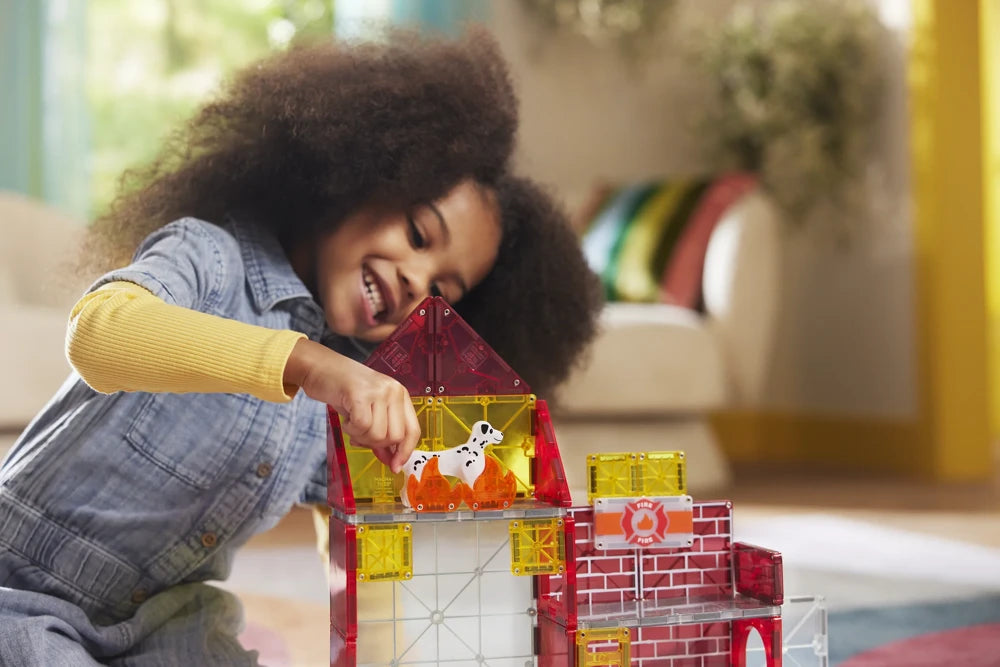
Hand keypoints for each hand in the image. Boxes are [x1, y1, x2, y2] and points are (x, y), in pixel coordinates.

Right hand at [284, 339, 419, 472]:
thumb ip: (381, 434)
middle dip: (376, 444)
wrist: (320, 367)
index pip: (413, 430)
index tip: (395, 466)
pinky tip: (346, 419)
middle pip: (395, 436)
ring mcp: (378, 391)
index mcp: (400, 395)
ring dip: (360, 436)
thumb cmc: (344, 391)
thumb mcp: (369, 411)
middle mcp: (394, 391)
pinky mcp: (360, 393)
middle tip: (360, 435)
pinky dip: (351, 430)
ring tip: (351, 423)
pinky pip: (362, 426)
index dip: (405, 451)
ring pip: (378, 434)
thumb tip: (391, 462)